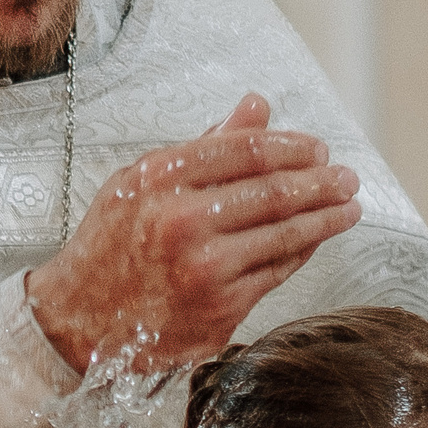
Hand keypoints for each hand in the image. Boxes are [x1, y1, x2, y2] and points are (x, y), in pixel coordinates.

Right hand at [26, 93, 360, 370]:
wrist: (78, 321)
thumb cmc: (110, 247)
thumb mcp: (141, 183)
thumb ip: (203, 145)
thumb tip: (258, 106)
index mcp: (161, 179)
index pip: (247, 151)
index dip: (293, 146)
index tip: (318, 148)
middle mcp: (183, 222)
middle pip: (274, 191)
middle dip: (321, 182)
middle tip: (346, 177)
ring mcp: (205, 268)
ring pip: (285, 234)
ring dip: (326, 218)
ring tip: (348, 207)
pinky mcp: (220, 308)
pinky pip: (276, 273)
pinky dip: (301, 253)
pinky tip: (315, 240)